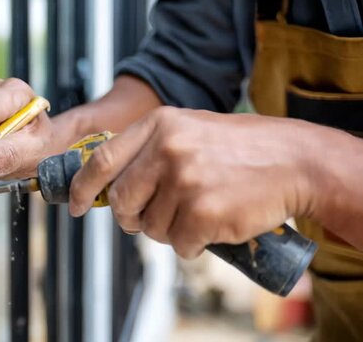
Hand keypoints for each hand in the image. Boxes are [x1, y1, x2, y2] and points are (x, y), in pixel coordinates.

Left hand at [69, 107, 317, 257]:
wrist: (295, 159)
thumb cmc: (239, 148)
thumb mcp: (187, 130)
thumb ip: (147, 151)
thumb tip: (108, 187)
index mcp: (158, 125)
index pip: (101, 161)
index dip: (82, 188)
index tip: (76, 205)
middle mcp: (167, 150)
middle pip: (122, 201)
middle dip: (130, 218)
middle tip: (147, 218)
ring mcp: (185, 181)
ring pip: (151, 227)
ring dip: (169, 229)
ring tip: (197, 211)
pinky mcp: (204, 212)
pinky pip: (180, 245)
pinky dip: (193, 243)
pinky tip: (212, 224)